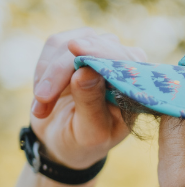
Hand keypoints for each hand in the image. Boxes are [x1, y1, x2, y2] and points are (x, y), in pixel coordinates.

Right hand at [31, 28, 146, 169]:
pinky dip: (43, 70)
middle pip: (96, 48)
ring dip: (49, 75)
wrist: (67, 139)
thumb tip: (85, 71)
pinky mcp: (78, 45)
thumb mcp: (91, 132)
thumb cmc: (87, 141)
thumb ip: (91, 103)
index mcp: (139, 90)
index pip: (125, 62)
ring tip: (42, 106)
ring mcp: (103, 51)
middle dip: (62, 71)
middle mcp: (125, 65)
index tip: (75, 48)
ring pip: (69, 45)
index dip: (102, 53)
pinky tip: (42, 97)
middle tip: (43, 97)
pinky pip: (55, 45)